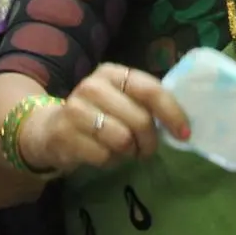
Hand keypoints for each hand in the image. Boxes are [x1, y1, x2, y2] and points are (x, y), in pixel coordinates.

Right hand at [19, 63, 190, 172]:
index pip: (151, 90)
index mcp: (113, 73)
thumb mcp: (121, 100)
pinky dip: (110, 162)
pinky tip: (101, 154)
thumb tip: (181, 124)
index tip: (185, 133)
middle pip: (140, 119)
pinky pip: (104, 156)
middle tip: (146, 150)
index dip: (172, 113)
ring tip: (123, 150)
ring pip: (123, 140)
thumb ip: (146, 104)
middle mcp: (93, 86)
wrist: (50, 128)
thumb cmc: (98, 115)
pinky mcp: (64, 134)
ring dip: (129, 152)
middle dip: (150, 142)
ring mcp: (75, 109)